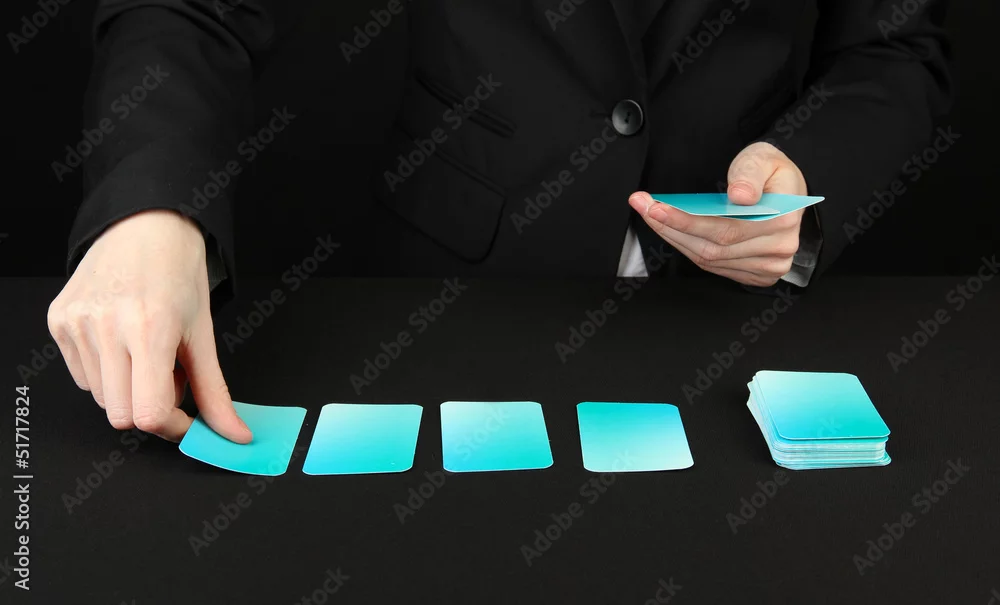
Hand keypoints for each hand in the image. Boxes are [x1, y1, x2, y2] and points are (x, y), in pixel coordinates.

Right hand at [47, 210, 250, 442]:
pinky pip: (82, 375)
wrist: (145, 226)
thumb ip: (215, 392)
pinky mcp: (58, 320)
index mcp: (149, 328)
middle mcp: (106, 326)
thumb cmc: (178, 273)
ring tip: (149, 355)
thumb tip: (234, 435)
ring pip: (101, 398)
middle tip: (172, 378)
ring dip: (129, 390)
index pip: (150, 412)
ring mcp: (76, 323)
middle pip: (122, 414)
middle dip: (151, 408)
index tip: (187, 420)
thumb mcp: (204, 334)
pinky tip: (124, 343)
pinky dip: (107, 373)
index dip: (172, 426)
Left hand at [629, 142, 807, 286]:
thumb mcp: (763, 158)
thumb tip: (740, 197)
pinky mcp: (758, 274)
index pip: (726, 228)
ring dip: (675, 238)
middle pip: (713, 247)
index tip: (655, 206)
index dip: (687, 221)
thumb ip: (750, 173)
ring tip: (651, 214)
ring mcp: (769, 265)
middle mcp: (779, 247)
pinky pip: (714, 266)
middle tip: (643, 206)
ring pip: (709, 259)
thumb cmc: (771, 173)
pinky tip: (671, 231)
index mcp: (784, 217)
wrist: (786, 191)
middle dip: (671, 227)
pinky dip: (688, 248)